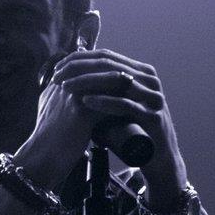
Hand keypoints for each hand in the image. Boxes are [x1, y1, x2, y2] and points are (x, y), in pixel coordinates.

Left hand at [50, 49, 187, 189]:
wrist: (157, 158)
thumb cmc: (130, 130)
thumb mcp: (114, 104)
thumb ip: (99, 89)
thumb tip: (67, 78)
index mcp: (140, 72)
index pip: (106, 56)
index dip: (79, 59)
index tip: (57, 68)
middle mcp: (149, 80)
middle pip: (109, 65)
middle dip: (79, 69)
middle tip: (57, 77)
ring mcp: (153, 97)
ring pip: (116, 81)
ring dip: (87, 82)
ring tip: (66, 87)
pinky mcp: (153, 116)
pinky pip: (125, 105)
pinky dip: (104, 102)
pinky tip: (86, 101)